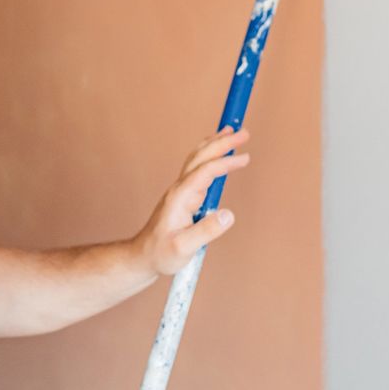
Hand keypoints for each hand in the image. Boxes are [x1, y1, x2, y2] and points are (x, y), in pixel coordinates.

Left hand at [132, 127, 249, 276]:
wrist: (143, 257)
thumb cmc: (161, 254)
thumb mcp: (183, 248)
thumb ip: (206, 231)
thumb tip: (228, 214)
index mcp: (180, 197)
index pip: (205, 172)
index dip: (225, 163)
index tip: (245, 158)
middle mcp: (180, 189)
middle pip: (201, 157)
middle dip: (222, 143)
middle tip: (243, 132)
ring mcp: (181, 191)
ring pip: (197, 159)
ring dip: (214, 144)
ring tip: (231, 132)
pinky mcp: (184, 197)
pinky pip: (198, 169)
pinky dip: (209, 156)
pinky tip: (216, 154)